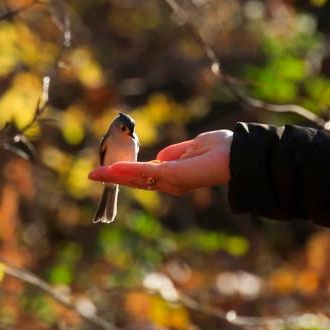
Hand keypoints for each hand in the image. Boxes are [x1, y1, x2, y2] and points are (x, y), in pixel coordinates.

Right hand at [88, 130, 232, 194]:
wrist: (236, 154)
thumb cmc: (221, 149)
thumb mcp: (193, 147)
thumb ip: (176, 152)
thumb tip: (160, 156)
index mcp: (175, 174)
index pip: (146, 176)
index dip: (127, 173)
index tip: (108, 171)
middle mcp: (172, 181)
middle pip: (137, 181)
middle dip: (115, 178)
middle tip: (93, 175)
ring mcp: (172, 180)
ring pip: (137, 179)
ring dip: (116, 176)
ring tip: (96, 173)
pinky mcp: (173, 175)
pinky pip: (146, 173)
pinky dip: (129, 171)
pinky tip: (114, 170)